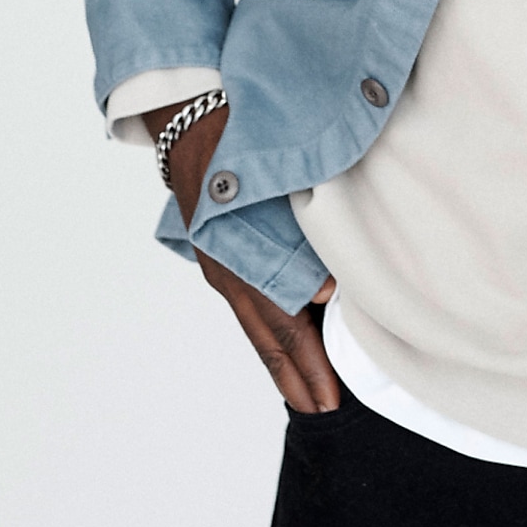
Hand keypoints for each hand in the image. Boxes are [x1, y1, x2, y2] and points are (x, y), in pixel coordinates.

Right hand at [143, 97, 340, 413]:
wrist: (196, 117)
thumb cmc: (243, 145)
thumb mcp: (283, 188)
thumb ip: (307, 240)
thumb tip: (328, 295)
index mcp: (241, 264)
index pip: (281, 331)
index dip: (306, 368)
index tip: (330, 401)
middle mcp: (228, 272)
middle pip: (267, 336)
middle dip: (296, 376)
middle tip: (324, 409)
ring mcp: (223, 263)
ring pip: (257, 321)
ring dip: (284, 355)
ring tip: (308, 385)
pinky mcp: (224, 251)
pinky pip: (251, 298)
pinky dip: (270, 324)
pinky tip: (286, 331)